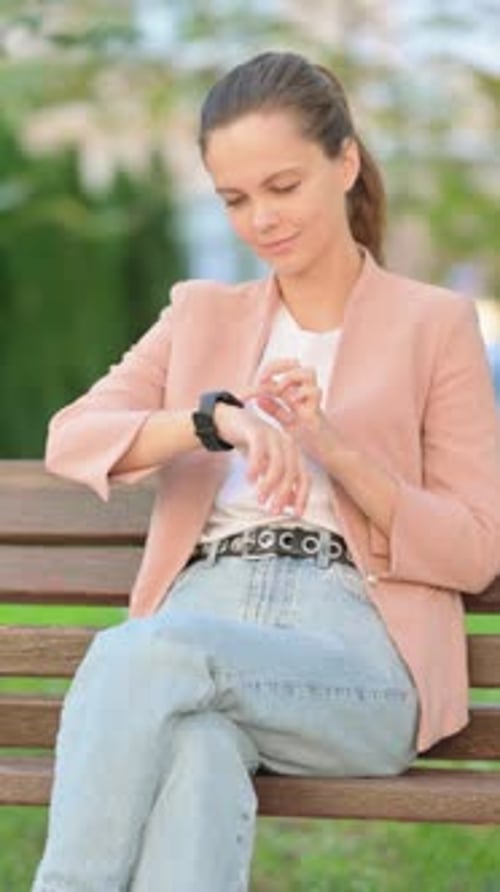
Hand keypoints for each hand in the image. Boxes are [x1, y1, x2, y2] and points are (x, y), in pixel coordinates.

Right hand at [214, 402, 309, 516]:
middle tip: (273, 509)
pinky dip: (256, 466)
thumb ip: (279, 483)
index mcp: (293, 453)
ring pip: (277, 463)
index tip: (297, 513)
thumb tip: (290, 504)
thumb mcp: (266, 467)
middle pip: (291, 472)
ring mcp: (272, 435)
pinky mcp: (256, 430)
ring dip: (269, 484)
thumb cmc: (251, 446)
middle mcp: (287, 443)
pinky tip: (250, 479)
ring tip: (260, 498)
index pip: (304, 477)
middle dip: (283, 494)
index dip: (302, 496)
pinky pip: (259, 450)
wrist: (230, 421)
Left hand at [243, 359, 333, 461]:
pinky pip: (314, 393)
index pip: (281, 372)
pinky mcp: (318, 413)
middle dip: (276, 366)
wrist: (333, 455)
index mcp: (296, 395)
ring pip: (308, 372)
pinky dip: (301, 395)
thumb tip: (259, 399)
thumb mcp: (288, 424)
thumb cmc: (312, 440)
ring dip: (291, 378)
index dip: (265, 373)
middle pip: (295, 364)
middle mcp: (305, 394)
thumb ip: (275, 410)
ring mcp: (313, 402)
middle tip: (262, 380)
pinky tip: (292, 404)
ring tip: (280, 391)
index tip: (250, 388)